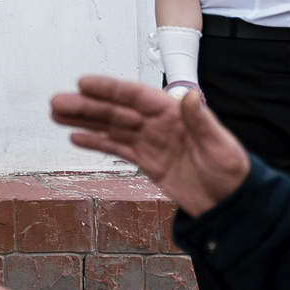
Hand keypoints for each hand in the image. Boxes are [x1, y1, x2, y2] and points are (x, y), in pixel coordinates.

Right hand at [51, 74, 251, 216]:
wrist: (233, 205)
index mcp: (174, 114)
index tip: (84, 83)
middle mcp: (158, 125)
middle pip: (116, 111)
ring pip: (111, 128)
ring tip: (56, 114)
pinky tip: (76, 138)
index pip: (136, 97)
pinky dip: (96, 142)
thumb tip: (190, 96)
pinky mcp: (148, 162)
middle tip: (57, 102)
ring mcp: (151, 143)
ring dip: (84, 121)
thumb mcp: (221, 147)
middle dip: (85, 106)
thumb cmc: (233, 173)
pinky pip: (117, 149)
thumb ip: (202, 122)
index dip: (109, 89)